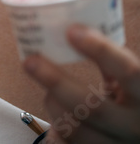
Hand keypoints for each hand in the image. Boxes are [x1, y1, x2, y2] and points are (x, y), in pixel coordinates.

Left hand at [24, 25, 139, 142]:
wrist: (134, 135)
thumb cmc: (128, 102)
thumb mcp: (127, 83)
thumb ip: (109, 62)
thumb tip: (72, 27)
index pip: (128, 71)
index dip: (101, 50)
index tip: (72, 31)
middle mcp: (134, 127)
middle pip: (92, 108)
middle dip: (56, 82)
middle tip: (30, 61)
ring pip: (74, 129)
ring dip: (52, 104)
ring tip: (47, 89)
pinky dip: (55, 127)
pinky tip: (55, 113)